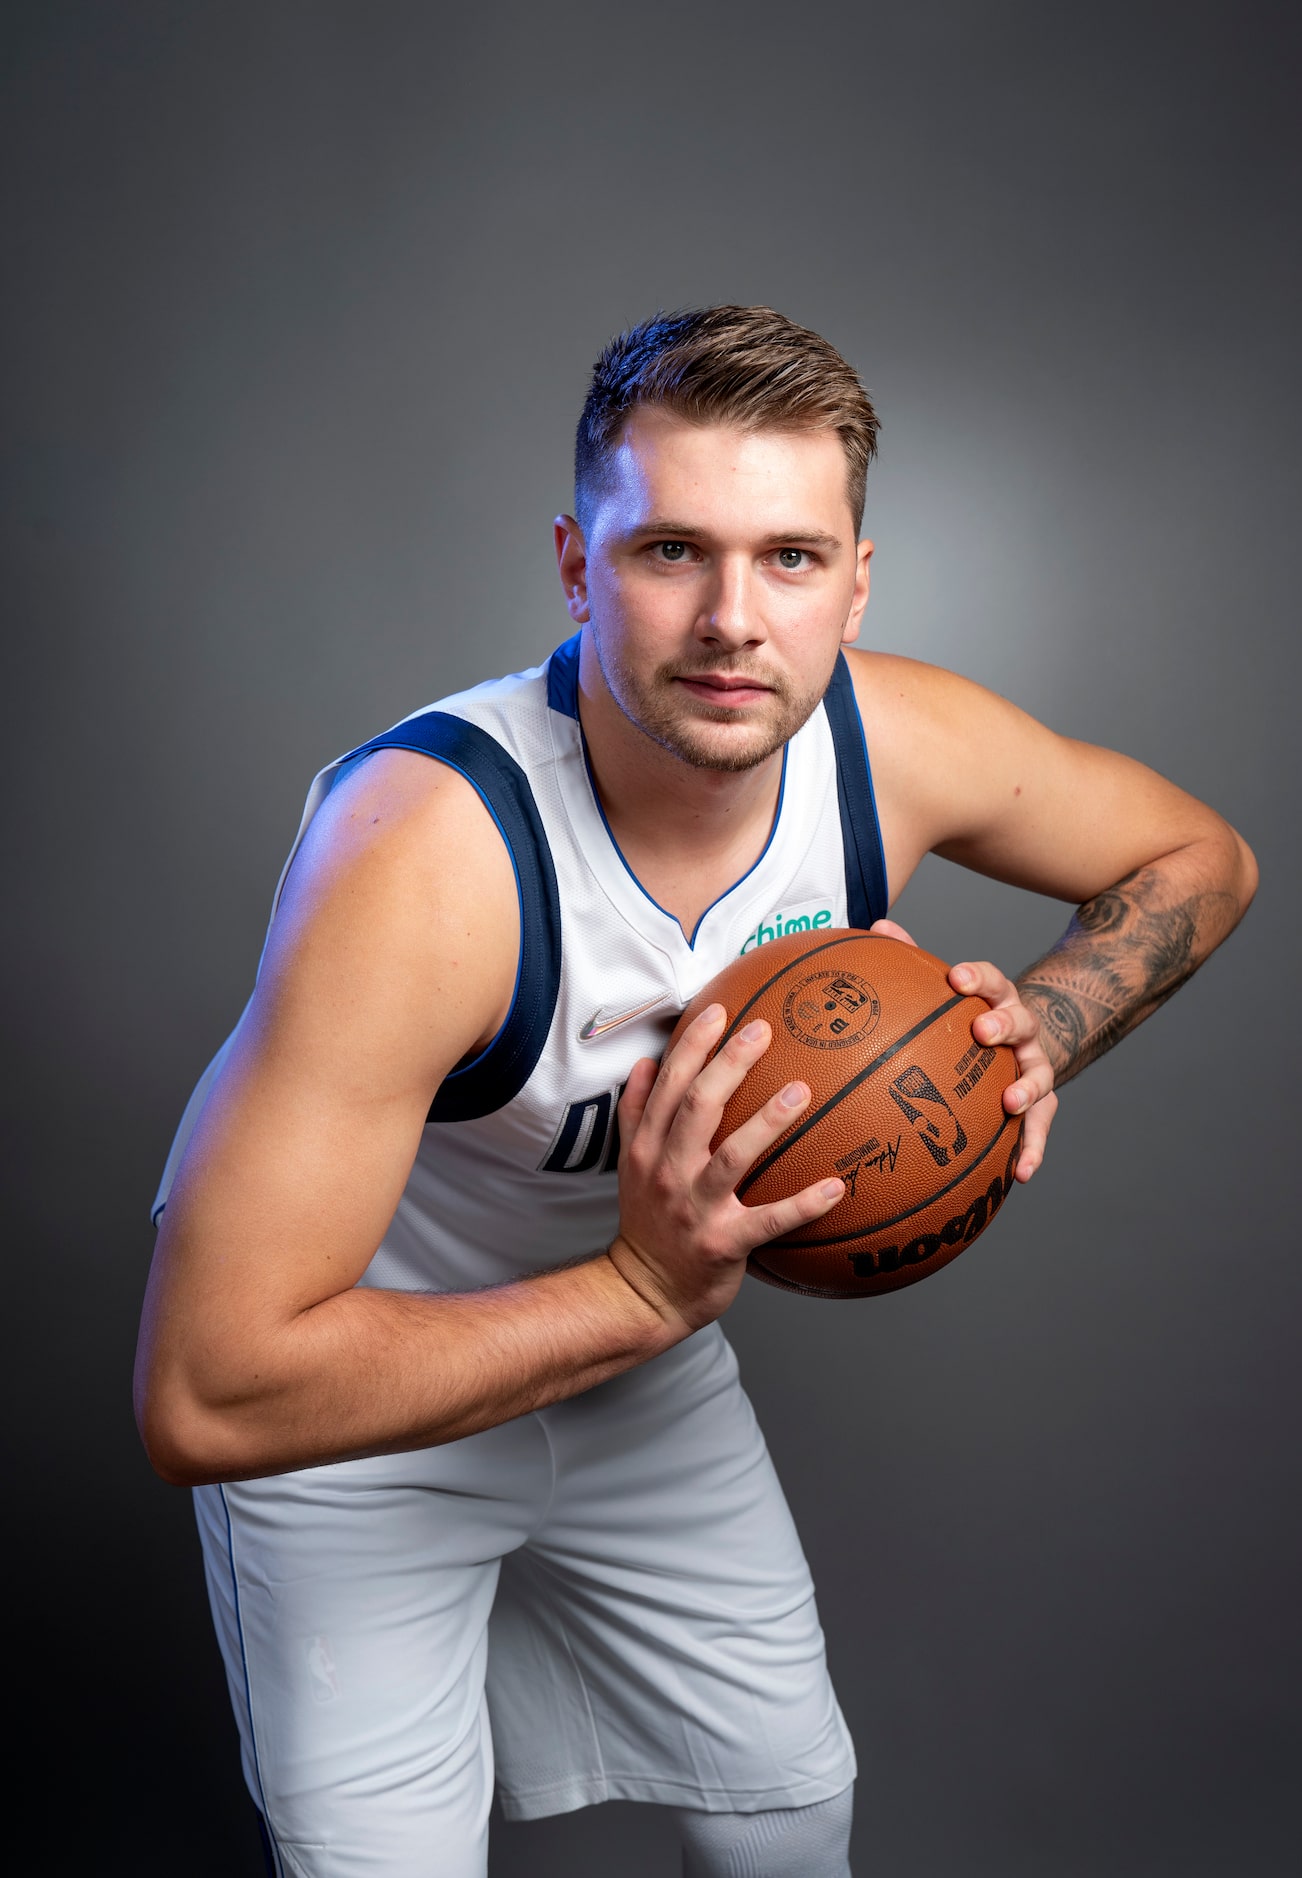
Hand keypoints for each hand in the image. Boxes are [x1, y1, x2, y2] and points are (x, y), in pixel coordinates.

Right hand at [608, 1004, 845, 1334]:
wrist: (643, 1293)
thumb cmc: (646, 1224)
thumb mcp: (629, 1165)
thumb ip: (636, 1113)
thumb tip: (646, 1062)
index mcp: (648, 1148)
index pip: (669, 1086)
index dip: (692, 1046)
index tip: (720, 1011)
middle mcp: (669, 1172)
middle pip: (698, 1107)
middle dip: (729, 1065)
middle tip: (764, 1030)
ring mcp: (696, 1209)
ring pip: (733, 1157)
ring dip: (768, 1123)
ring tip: (801, 1092)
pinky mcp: (725, 1244)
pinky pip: (770, 1221)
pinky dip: (803, 1204)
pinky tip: (836, 1187)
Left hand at [870, 918, 1056, 1182]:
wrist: (1015, 1047)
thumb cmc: (964, 1020)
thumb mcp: (945, 992)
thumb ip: (911, 958)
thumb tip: (876, 926)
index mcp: (994, 1000)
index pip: (990, 980)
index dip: (977, 977)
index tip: (957, 978)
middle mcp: (1021, 1031)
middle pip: (1020, 1020)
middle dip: (1002, 1024)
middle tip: (982, 1031)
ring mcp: (1035, 1067)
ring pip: (1040, 1075)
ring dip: (1026, 1088)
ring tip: (1009, 1103)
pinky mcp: (1041, 1106)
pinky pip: (1041, 1129)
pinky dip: (1034, 1149)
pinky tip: (1021, 1173)